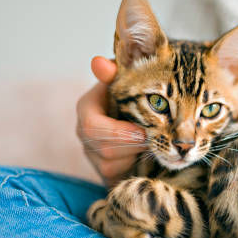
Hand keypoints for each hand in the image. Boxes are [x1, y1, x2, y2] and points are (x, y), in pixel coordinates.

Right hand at [76, 56, 146, 186]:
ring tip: (149, 143)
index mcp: (87, 108)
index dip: (118, 132)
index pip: (93, 127)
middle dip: (132, 145)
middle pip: (105, 149)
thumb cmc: (130, 96)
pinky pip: (115, 174)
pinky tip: (143, 155)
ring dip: (134, 155)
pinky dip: (133, 165)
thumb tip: (99, 63)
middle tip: (153, 140)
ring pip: (111, 164)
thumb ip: (113, 72)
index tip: (141, 132)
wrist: (133, 119)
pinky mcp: (102, 170)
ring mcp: (91, 153)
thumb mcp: (123, 81)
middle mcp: (84, 132)